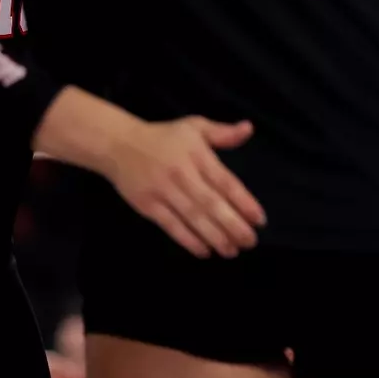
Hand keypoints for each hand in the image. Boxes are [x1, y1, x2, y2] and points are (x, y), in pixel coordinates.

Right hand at [105, 116, 267, 258]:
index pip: (225, 182)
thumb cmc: (164, 137)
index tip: (259, 219)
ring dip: (214, 237)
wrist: (119, 144)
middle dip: (233, 225)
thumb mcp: (195, 126)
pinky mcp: (148, 206)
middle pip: (211, 204)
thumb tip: (249, 129)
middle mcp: (183, 175)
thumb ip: (223, 132)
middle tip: (250, 242)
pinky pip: (171, 226)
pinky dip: (188, 240)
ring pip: (193, 218)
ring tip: (232, 251)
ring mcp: (164, 192)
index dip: (243, 202)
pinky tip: (204, 251)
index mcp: (198, 156)